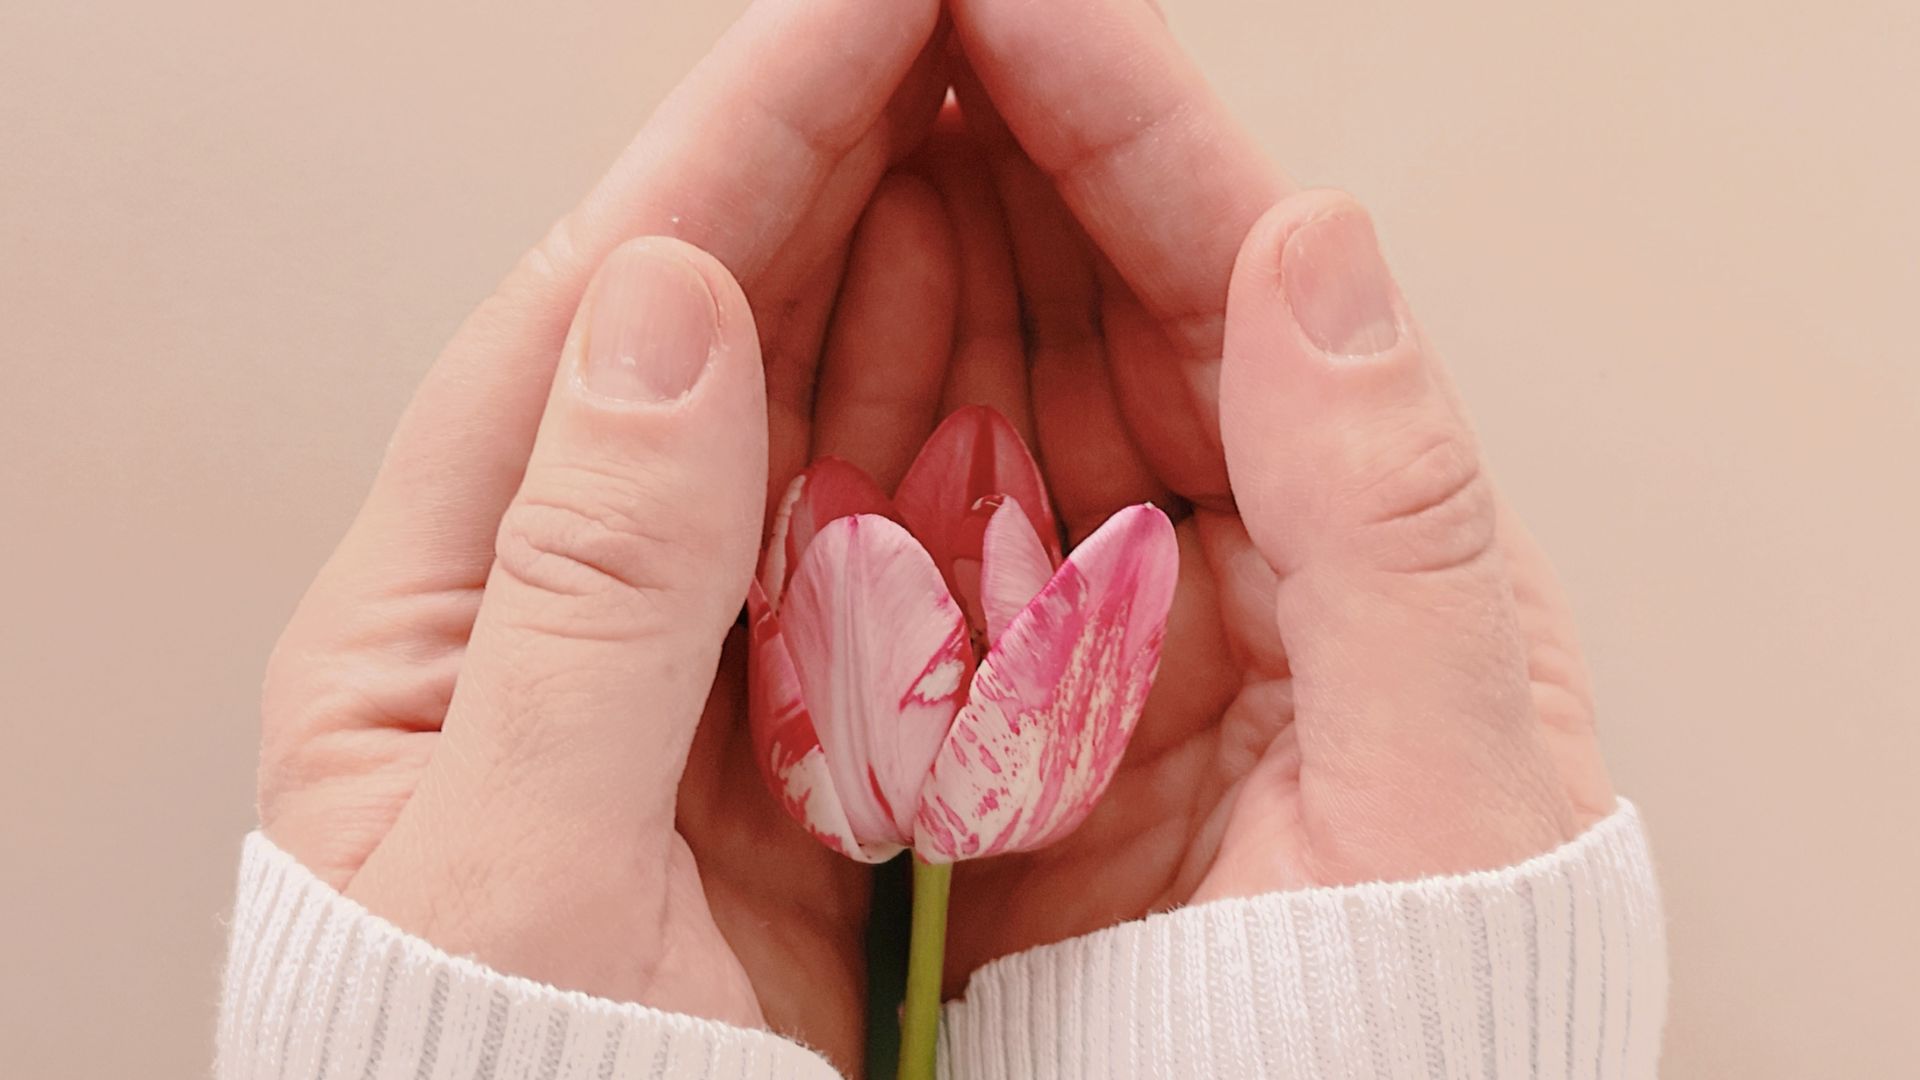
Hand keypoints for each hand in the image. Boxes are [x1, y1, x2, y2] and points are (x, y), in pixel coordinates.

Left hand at [257, 0, 947, 1066]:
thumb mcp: (517, 867)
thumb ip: (590, 590)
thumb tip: (666, 306)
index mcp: (429, 616)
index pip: (589, 320)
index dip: (734, 140)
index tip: (866, 2)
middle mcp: (548, 607)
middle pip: (695, 331)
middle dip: (825, 156)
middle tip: (952, 19)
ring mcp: (676, 661)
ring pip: (797, 415)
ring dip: (895, 262)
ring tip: (989, 119)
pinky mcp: (784, 732)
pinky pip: (871, 544)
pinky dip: (941, 429)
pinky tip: (1004, 328)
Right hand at [907, 0, 1619, 983]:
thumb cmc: (1416, 1024)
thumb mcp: (1449, 779)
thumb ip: (1395, 517)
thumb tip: (1319, 241)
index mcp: (1367, 535)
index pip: (1238, 277)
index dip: (1123, 118)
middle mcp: (1234, 552)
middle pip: (1096, 301)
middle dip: (991, 148)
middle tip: (886, 24)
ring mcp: (1105, 620)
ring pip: (989, 396)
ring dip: (908, 261)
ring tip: (824, 134)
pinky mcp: (1005, 710)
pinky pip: (914, 536)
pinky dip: (849, 434)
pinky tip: (788, 344)